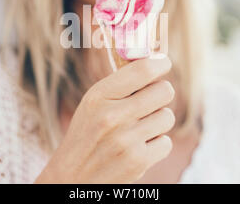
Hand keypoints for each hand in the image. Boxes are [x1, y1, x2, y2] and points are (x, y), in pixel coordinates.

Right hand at [35, 56, 174, 183]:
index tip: (164, 63)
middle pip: (164, 91)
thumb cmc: (86, 134)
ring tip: (140, 127)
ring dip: (158, 121)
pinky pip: (166, 142)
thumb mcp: (92, 103)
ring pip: (167, 117)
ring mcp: (126, 140)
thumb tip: (154, 63)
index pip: (143, 70)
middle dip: (161, 93)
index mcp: (99, 96)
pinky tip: (140, 146)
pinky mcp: (138, 162)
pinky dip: (157, 144)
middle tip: (152, 99)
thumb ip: (120, 84)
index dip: (160, 63)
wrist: (71, 176)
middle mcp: (112, 116)